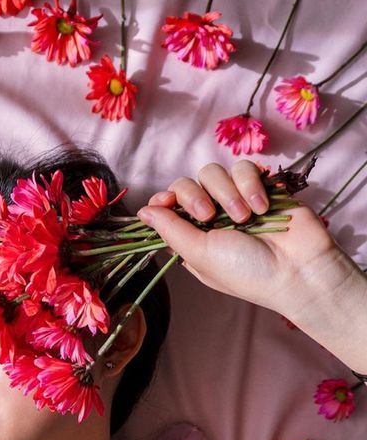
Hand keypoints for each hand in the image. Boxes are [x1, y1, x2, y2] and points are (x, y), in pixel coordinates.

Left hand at [136, 160, 352, 321]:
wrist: (296, 269)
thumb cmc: (245, 271)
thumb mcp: (199, 255)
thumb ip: (171, 231)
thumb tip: (142, 211)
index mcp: (192, 236)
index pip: (167, 206)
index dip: (164, 200)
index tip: (167, 202)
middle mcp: (211, 216)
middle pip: (186, 184)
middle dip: (193, 197)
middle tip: (209, 216)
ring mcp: (235, 200)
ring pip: (213, 172)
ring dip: (226, 193)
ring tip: (243, 217)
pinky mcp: (260, 186)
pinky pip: (243, 168)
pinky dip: (249, 185)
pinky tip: (261, 207)